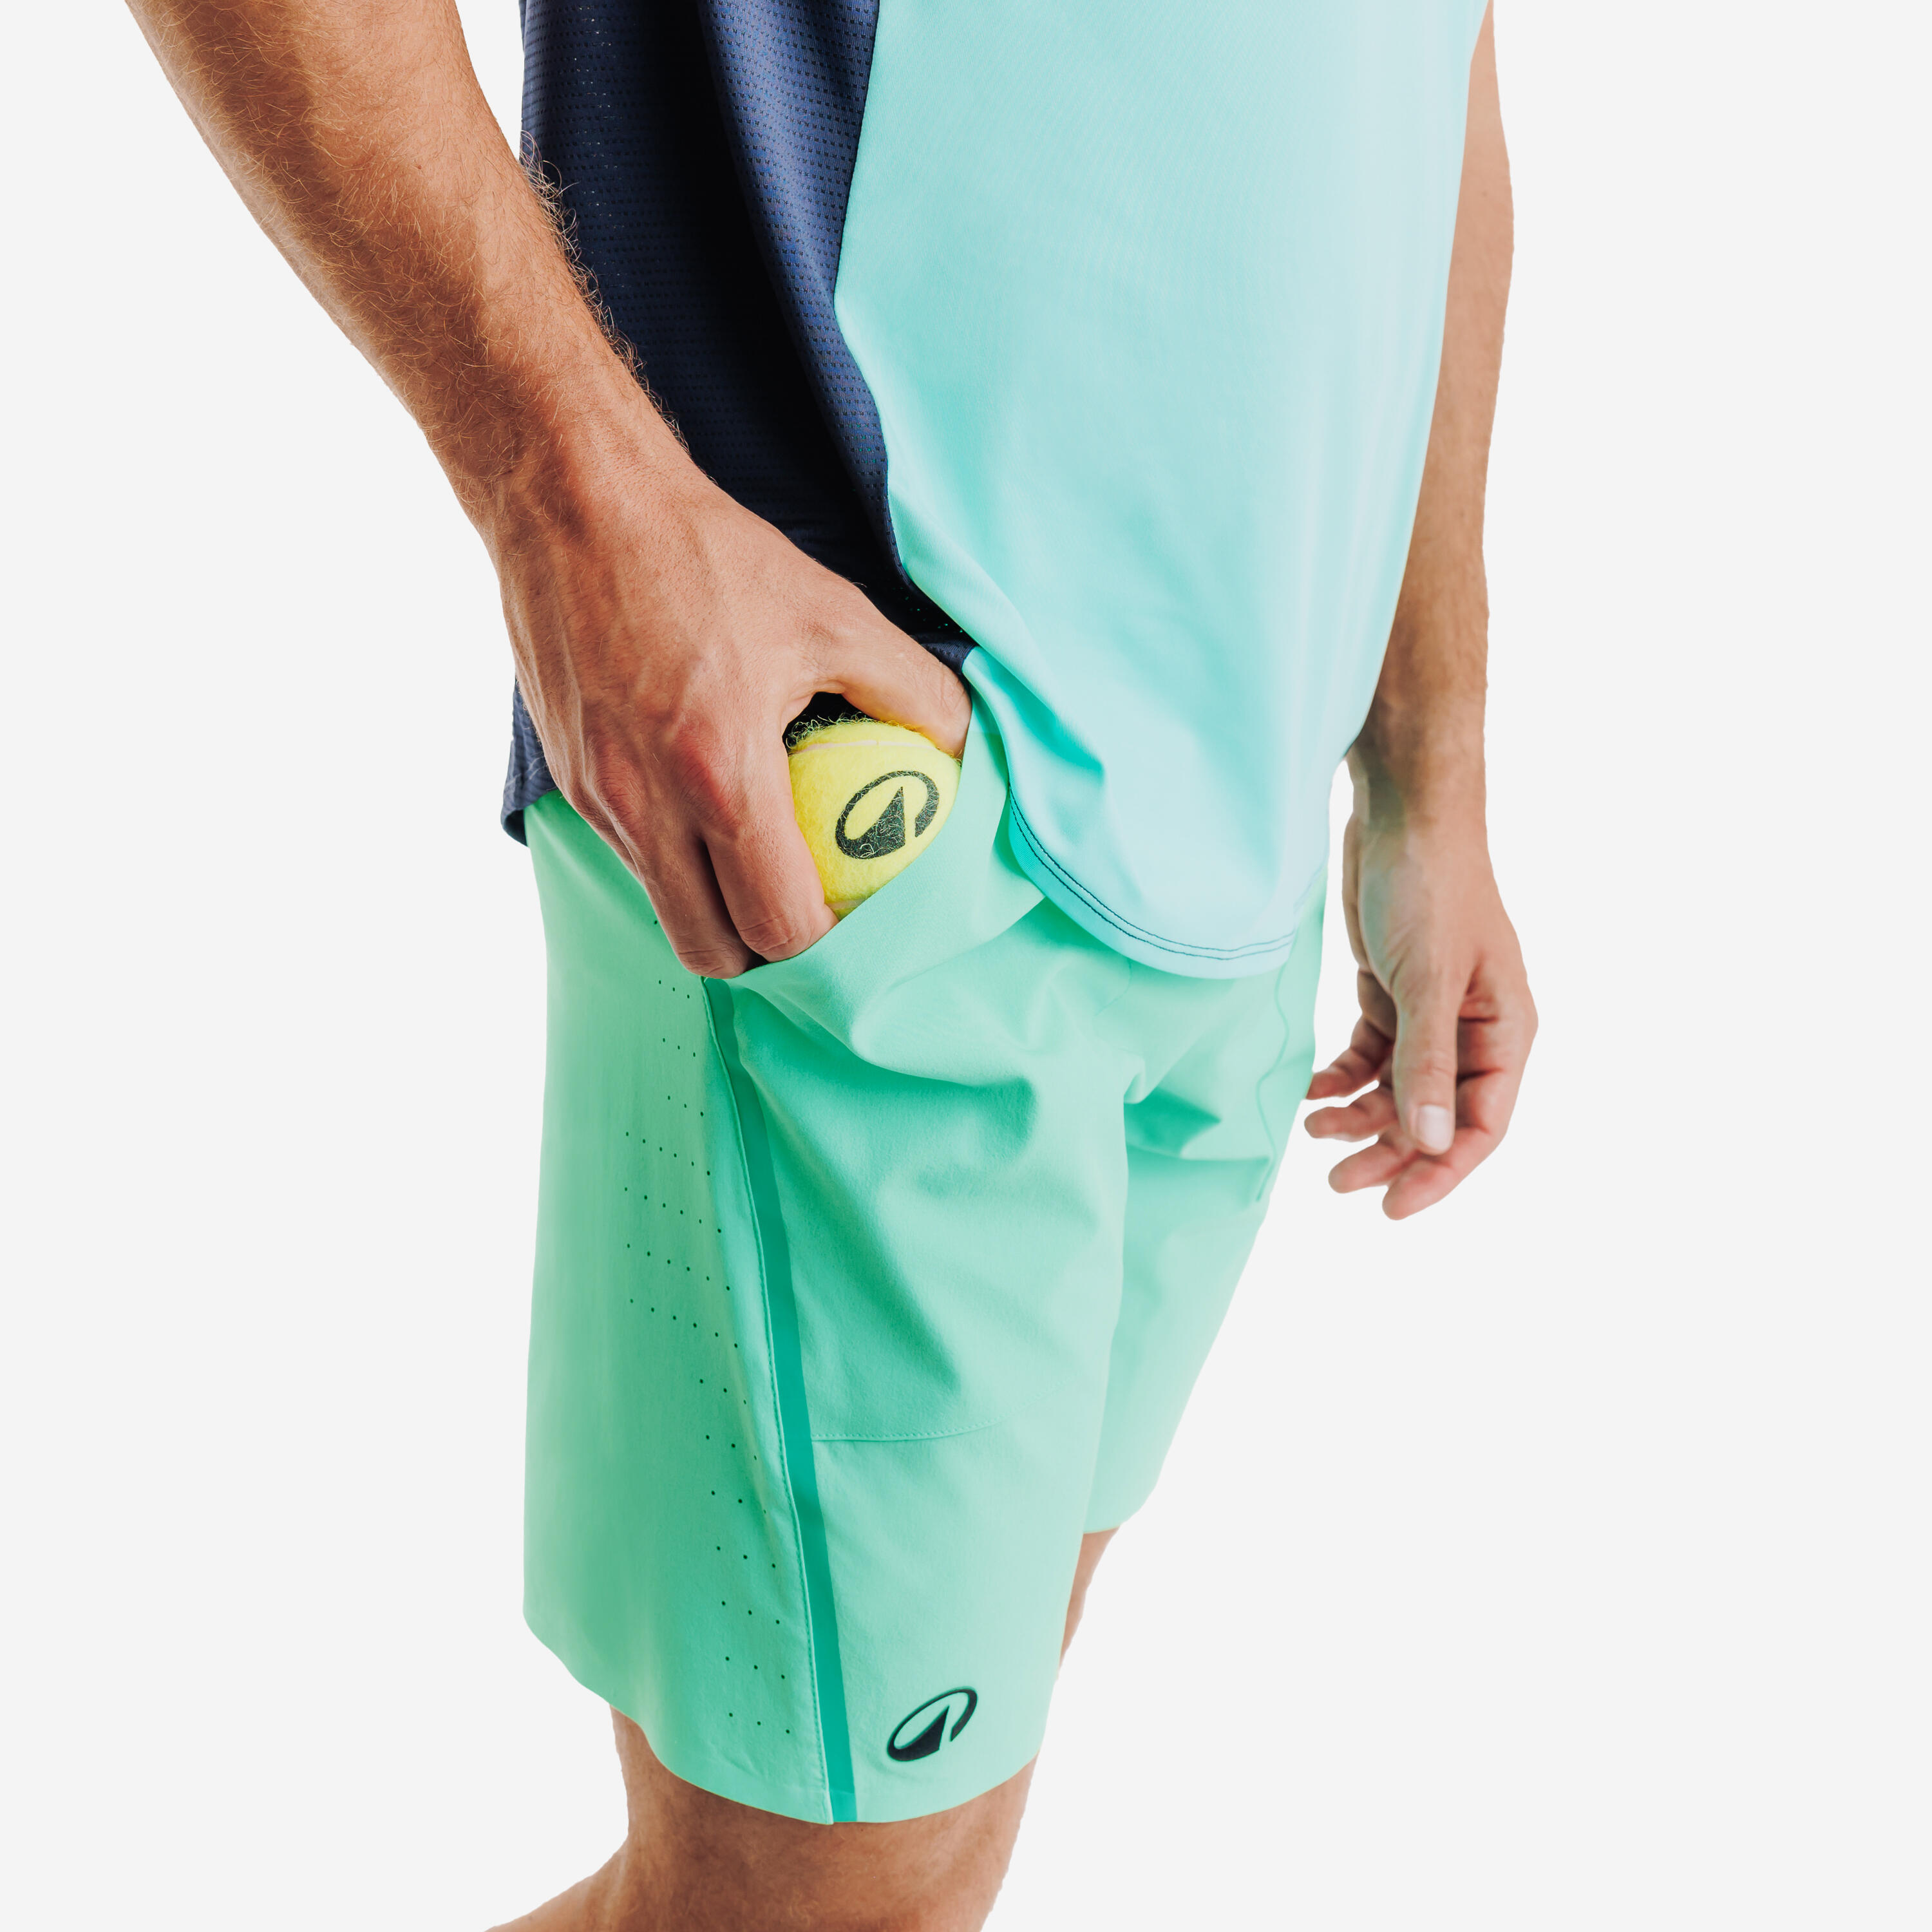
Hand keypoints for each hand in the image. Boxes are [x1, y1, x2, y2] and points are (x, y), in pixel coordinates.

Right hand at [487, 425, 969, 976]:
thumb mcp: (835, 612)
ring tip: (763, 862)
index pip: (776, 926)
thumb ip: (913, 690)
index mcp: (719, 774)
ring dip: (714, 907)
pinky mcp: (569, 779)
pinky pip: (630, 855)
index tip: (855, 914)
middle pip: (710, 952)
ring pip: (664, 907)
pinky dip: (674, 856)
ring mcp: (597, 798)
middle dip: (764, 955)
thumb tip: (962, 748)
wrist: (572, 501)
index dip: (825, 944)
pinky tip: (708, 802)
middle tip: (807, 911)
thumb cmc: (707, 555)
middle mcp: (645, 804)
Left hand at [1303, 808, 1534, 1217]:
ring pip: (1395, 1093)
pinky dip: (1340, 1079)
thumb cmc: (1431, 888)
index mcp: (1504, 1033)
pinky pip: (1367, 1058)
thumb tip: (1430, 1141)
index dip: (1440, 1173)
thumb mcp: (1427, 979)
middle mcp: (1472, 1033)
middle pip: (1432, 1118)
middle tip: (1335, 1182)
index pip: (1480, 1126)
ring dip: (1357, 1117)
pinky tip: (1310, 1092)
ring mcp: (1429, 1016)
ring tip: (1312, 1132)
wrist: (1401, 817)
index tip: (1393, 1208)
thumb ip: (1425, 1062)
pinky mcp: (1390, 997)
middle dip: (1387, 1152)